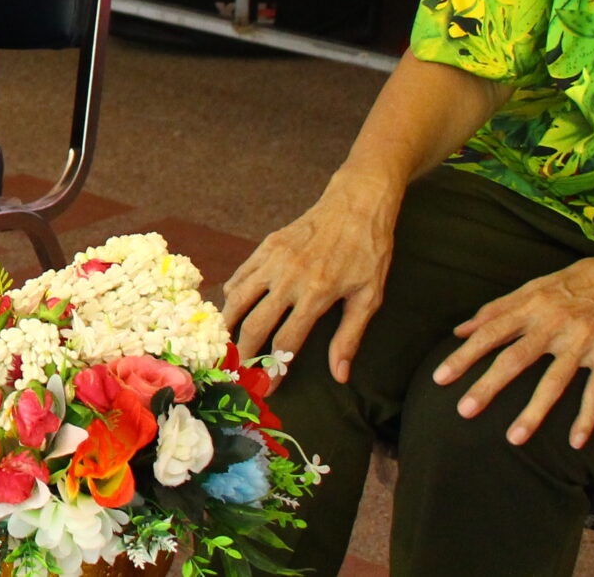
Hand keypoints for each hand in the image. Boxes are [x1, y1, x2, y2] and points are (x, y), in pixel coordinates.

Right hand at [222, 176, 399, 381]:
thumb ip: (350, 337)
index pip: (287, 341)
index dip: (274, 369)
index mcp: (317, 294)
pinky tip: (231, 308)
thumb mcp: (369, 297)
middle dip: (244, 353)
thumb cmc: (369, 253)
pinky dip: (232, 294)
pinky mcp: (266, 246)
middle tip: (237, 373)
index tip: (267, 389)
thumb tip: (339, 374)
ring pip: (238, 298)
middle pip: (254, 323)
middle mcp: (289, 278)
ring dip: (228, 325)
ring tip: (224, 345)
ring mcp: (273, 260)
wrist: (356, 204)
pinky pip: (241, 274)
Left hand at [432, 251, 593, 448]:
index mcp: (533, 304)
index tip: (440, 377)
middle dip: (488, 386)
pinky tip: (575, 441)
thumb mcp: (540, 283)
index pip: (490, 332)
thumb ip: (500, 308)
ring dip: (533, 412)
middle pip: (515, 359)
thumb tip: (462, 328)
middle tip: (463, 411)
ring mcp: (583, 342)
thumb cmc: (586, 280)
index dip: (464, 355)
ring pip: (554, 382)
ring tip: (513, 438)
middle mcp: (555, 324)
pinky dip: (586, 417)